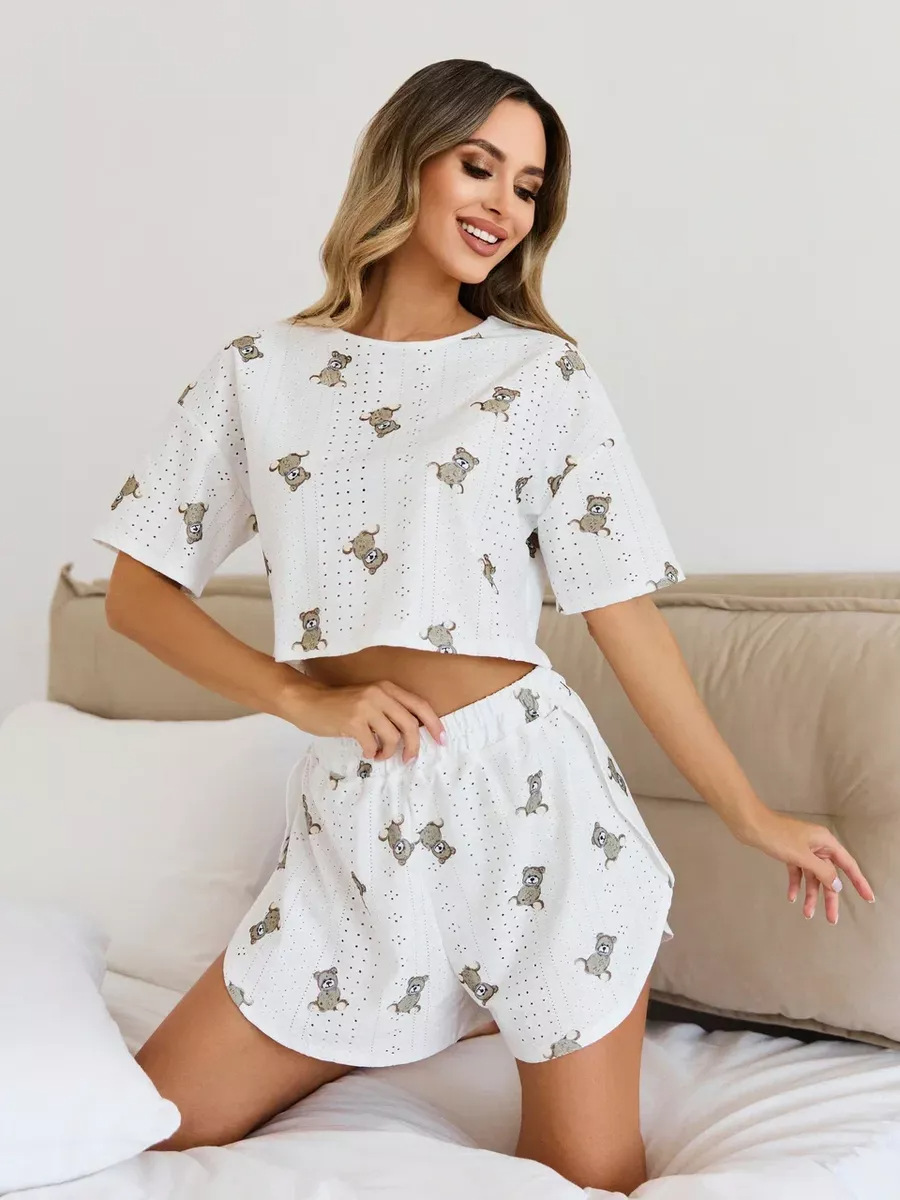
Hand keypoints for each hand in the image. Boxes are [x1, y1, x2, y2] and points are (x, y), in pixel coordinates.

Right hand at [277, 676, 445, 763]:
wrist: (308, 701)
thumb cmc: (340, 704)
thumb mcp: (369, 700)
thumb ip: (389, 710)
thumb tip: (413, 734)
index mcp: (387, 688)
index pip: (420, 705)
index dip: (434, 724)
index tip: (441, 740)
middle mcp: (379, 694)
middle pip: (410, 724)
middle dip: (414, 746)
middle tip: (409, 759)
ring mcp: (365, 707)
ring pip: (393, 737)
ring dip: (389, 752)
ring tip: (380, 755)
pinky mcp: (352, 721)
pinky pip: (372, 745)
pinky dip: (372, 753)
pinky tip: (366, 752)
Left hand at [737, 810, 874, 923]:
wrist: (751, 825)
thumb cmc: (778, 836)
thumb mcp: (803, 856)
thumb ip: (822, 872)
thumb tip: (837, 885)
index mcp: (826, 842)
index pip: (848, 865)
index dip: (859, 882)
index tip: (868, 898)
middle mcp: (818, 846)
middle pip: (829, 875)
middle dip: (830, 897)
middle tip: (832, 919)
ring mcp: (803, 849)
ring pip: (812, 876)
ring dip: (810, 894)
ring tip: (807, 914)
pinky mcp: (790, 852)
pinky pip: (798, 872)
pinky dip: (796, 884)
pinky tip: (792, 897)